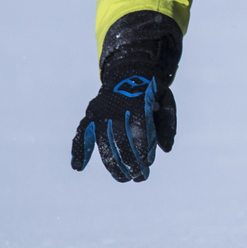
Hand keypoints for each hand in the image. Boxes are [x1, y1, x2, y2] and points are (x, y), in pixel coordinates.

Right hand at [71, 11, 181, 181]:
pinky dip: (79, 149)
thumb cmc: (151, 90)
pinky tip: (78, 167)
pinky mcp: (91, 115)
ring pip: (104, 142)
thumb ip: (167, 123)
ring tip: (125, 178)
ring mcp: (100, 111)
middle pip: (121, 140)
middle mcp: (115, 106)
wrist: (129, 69)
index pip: (139, 129)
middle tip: (140, 177)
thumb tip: (166, 149)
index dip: (143, 148)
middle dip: (131, 162)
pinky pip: (82, 133)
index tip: (148, 162)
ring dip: (113, 163)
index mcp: (137, 100)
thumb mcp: (166, 99)